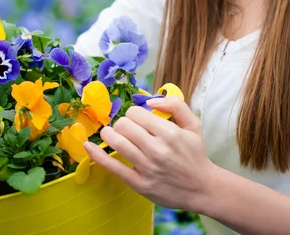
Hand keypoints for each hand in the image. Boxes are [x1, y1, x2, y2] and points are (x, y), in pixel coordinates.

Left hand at [83, 95, 215, 210]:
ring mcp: (146, 167)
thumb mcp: (193, 124)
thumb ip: (175, 105)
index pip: (136, 114)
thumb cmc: (195, 153)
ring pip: (117, 142)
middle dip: (122, 123)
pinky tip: (88, 147)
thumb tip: (150, 101)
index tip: (137, 119)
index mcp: (169, 133)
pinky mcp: (139, 183)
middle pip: (124, 126)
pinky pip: (113, 167)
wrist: (201, 187)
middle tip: (126, 128)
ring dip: (109, 134)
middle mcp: (156, 149)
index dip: (133, 114)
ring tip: (110, 133)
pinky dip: (97, 155)